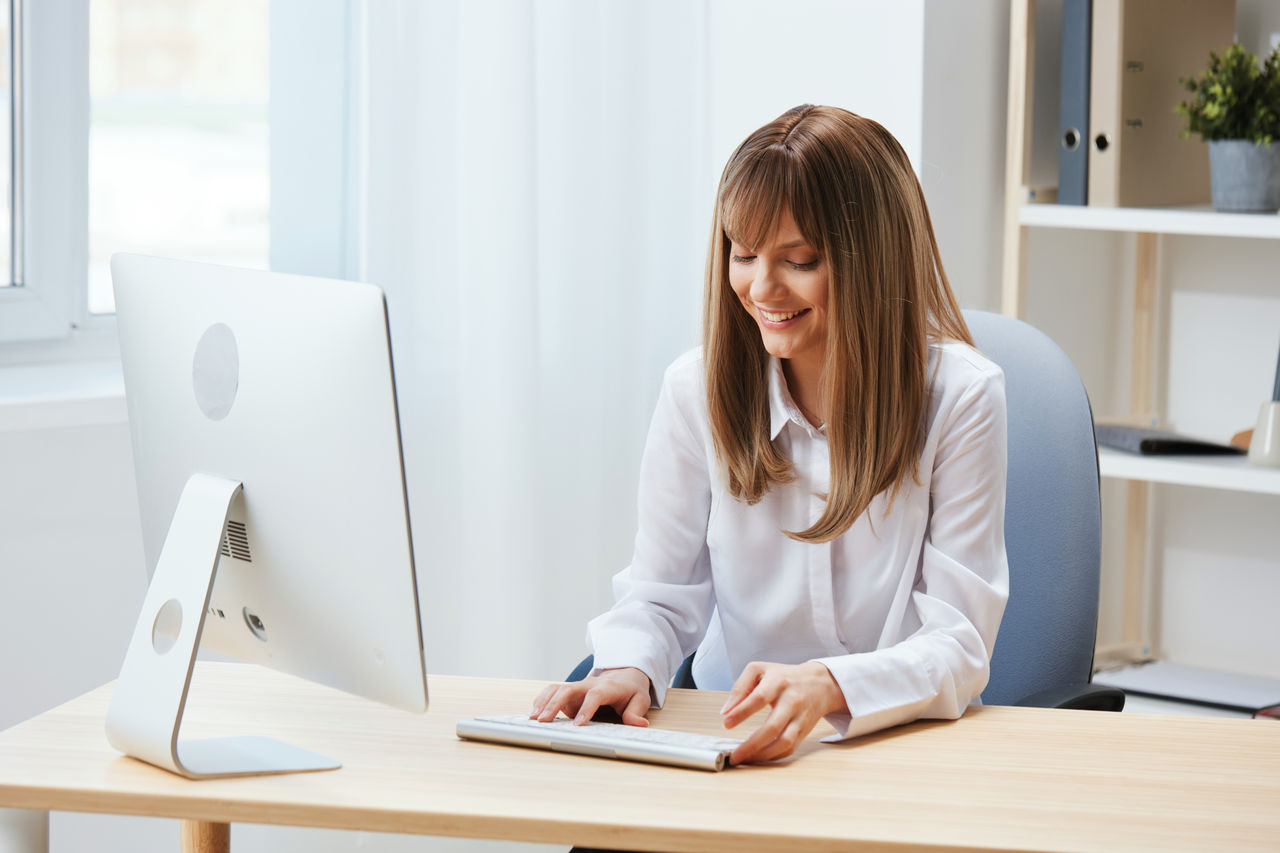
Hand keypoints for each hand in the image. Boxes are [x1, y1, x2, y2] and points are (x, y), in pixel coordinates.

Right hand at [529, 667, 652, 726]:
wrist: (624, 675)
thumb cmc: (631, 690)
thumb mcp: (640, 700)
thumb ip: (636, 713)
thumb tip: (638, 724)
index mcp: (607, 687)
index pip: (595, 695)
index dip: (586, 709)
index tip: (578, 724)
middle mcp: (589, 684)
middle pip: (568, 689)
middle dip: (554, 704)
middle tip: (543, 721)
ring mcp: (577, 688)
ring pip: (556, 688)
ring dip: (543, 702)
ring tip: (533, 718)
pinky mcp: (570, 693)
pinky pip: (553, 692)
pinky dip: (541, 700)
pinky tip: (534, 713)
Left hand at [720, 661, 846, 763]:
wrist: (819, 683)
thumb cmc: (784, 676)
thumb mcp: (759, 670)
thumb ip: (740, 687)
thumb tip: (726, 710)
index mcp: (778, 682)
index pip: (759, 698)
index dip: (742, 712)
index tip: (726, 723)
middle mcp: (792, 701)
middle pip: (773, 726)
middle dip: (751, 744)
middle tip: (734, 754)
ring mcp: (800, 718)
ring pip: (784, 742)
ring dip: (763, 755)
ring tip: (745, 759)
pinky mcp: (804, 731)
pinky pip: (790, 749)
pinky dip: (773, 756)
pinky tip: (759, 757)